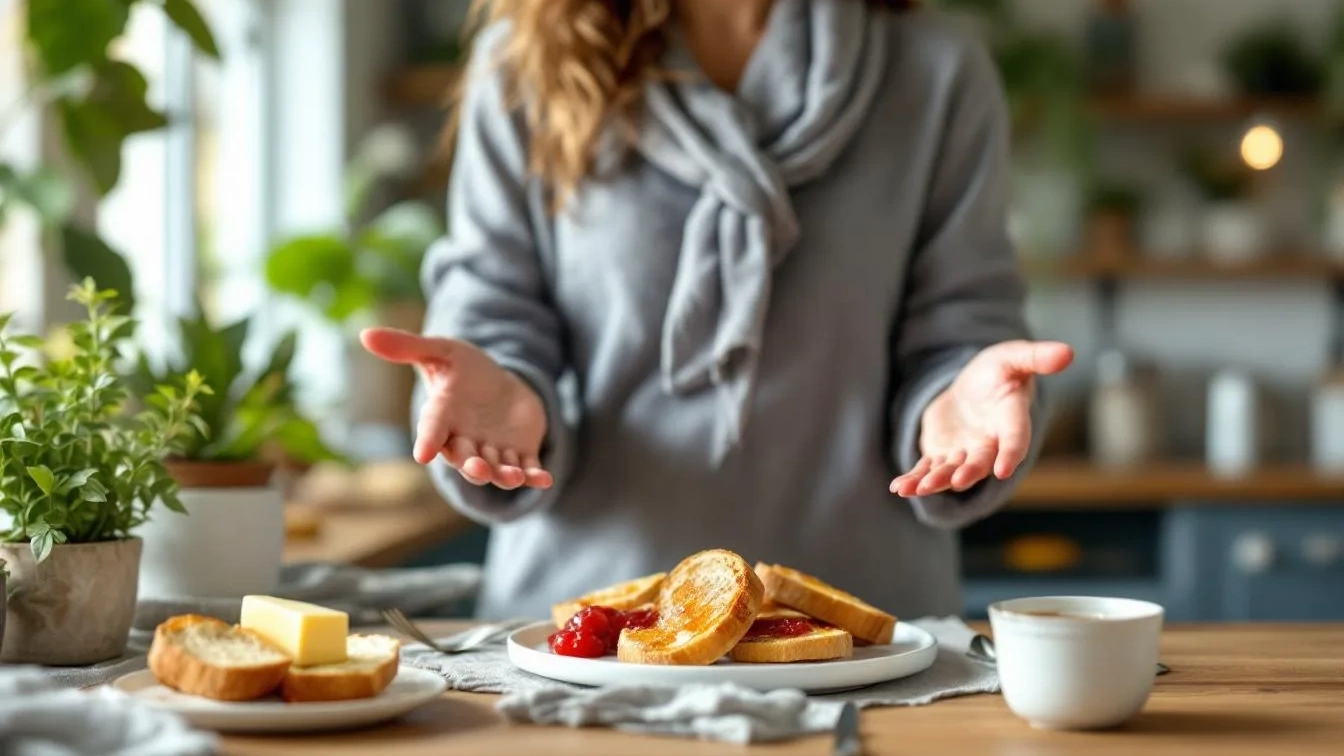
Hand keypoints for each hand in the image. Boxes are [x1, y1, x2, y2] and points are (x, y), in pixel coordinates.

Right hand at [360, 327, 552, 489]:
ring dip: (504, 475)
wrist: (498, 385)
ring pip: (497, 469)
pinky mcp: (519, 453)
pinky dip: (535, 477)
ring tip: (514, 477)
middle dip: (472, 466)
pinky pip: (527, 469)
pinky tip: (544, 480)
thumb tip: (365, 333)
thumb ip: (408, 347)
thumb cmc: (463, 369)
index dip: (428, 441)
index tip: (422, 455)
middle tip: (478, 470)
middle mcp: (466, 440)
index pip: (432, 431)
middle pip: (466, 459)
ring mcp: (493, 450)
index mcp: (444, 417)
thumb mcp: (441, 351)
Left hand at [889, 340, 1073, 497]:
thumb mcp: (1013, 357)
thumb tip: (1068, 352)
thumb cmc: (998, 372)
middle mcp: (990, 444)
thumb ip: (1037, 357)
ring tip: (917, 488)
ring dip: (935, 480)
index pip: (1016, 439)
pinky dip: (915, 478)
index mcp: (1011, 420)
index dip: (1012, 453)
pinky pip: (929, 470)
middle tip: (956, 480)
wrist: (973, 388)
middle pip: (980, 462)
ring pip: (951, 471)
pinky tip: (900, 487)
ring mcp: (965, 453)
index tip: (1005, 469)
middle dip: (968, 472)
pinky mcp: (943, 456)